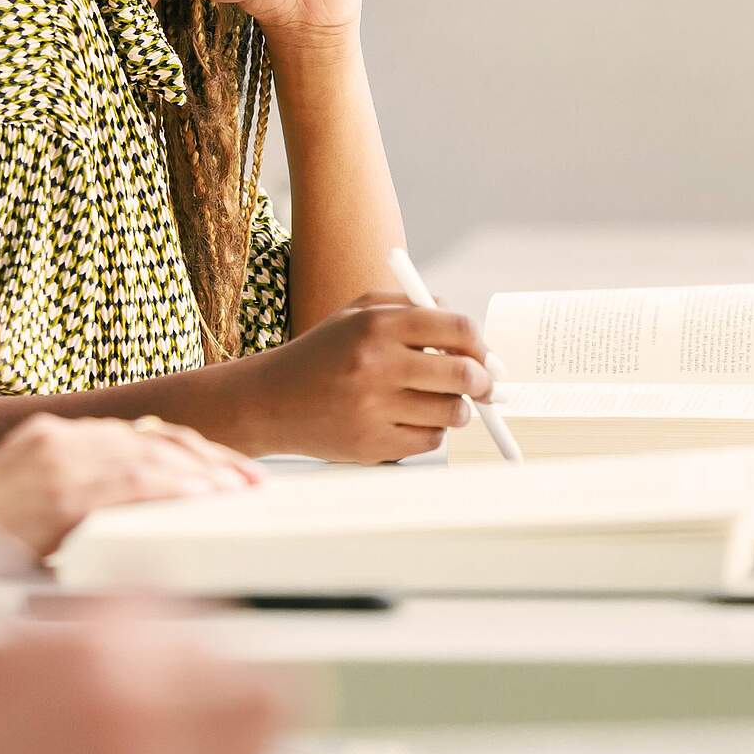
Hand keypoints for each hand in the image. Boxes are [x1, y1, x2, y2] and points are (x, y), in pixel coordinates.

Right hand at [0, 414, 261, 563]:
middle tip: (251, 480)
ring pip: (149, 457)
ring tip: (242, 490)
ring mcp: (56, 459)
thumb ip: (73, 495)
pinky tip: (205, 498)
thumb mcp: (25, 501)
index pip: (136, 434)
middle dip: (208, 459)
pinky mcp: (57, 490)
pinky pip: (130, 484)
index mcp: (49, 435)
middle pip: (153, 438)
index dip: (188, 452)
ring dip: (203, 474)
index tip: (223, 471)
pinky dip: (174, 488)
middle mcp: (57, 436)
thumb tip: (127, 506)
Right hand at [232, 290, 488, 461]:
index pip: (458, 329)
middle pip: (464, 374)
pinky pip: (430, 441)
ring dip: (456, 410)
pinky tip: (406, 421)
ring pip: (452, 413)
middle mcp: (375, 364)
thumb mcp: (357, 313)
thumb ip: (414, 308)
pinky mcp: (372, 445)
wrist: (270, 401)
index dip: (481, 345)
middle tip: (482, 387)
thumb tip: (472, 336)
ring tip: (437, 403)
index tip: (484, 357)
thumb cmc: (323, 353)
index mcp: (376, 325)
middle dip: (483, 382)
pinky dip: (429, 432)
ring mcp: (373, 408)